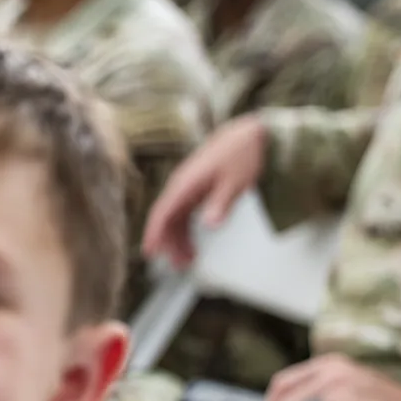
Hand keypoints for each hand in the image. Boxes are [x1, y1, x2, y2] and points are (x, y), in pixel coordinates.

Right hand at [142, 116, 267, 267]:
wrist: (249, 135)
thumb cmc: (243, 155)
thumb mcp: (236, 181)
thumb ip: (221, 203)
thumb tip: (209, 224)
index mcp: (186, 184)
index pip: (162, 212)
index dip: (154, 233)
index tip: (150, 252)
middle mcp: (181, 186)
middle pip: (166, 219)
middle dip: (170, 243)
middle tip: (179, 266)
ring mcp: (187, 188)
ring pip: (175, 219)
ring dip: (179, 240)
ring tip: (189, 261)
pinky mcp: (195, 190)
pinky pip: (184, 214)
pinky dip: (186, 231)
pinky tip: (194, 245)